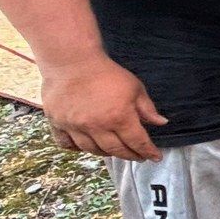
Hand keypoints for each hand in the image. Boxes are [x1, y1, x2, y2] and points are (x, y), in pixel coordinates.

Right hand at [41, 55, 166, 160]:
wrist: (72, 61)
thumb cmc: (107, 73)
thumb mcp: (135, 88)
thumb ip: (147, 109)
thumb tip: (162, 123)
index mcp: (119, 118)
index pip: (138, 142)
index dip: (148, 151)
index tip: (155, 157)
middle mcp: (97, 126)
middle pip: (117, 150)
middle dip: (131, 155)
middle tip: (138, 156)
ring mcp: (75, 127)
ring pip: (93, 150)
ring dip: (107, 153)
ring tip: (116, 150)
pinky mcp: (57, 123)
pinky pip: (66, 144)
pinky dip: (77, 148)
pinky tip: (86, 146)